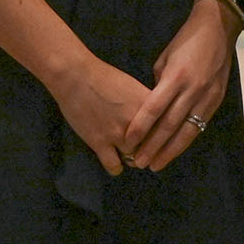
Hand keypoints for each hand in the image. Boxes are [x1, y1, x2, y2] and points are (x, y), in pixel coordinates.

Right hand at [47, 55, 154, 175]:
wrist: (76, 77)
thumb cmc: (105, 76)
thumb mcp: (134, 86)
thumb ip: (146, 104)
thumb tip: (156, 117)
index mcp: (149, 106)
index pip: (167, 128)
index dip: (166, 137)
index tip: (163, 141)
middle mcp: (138, 123)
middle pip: (153, 146)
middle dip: (150, 149)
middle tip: (146, 151)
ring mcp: (118, 135)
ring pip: (135, 158)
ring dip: (134, 158)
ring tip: (132, 157)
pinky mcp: (100, 143)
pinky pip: (114, 165)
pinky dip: (116, 167)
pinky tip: (115, 164)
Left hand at [122, 0, 243, 170]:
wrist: (218, 30)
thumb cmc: (185, 41)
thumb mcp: (164, 59)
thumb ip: (158, 85)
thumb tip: (150, 107)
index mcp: (176, 77)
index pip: (154, 109)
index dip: (140, 128)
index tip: (128, 143)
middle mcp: (192, 89)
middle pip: (169, 125)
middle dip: (153, 146)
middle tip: (138, 163)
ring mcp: (207, 96)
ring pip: (187, 130)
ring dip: (170, 150)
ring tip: (156, 164)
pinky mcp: (217, 100)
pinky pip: (200, 124)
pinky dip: (186, 139)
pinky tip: (175, 150)